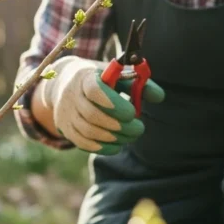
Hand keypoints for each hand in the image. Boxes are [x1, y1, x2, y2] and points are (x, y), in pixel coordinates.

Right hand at [40, 55, 164, 154]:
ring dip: (114, 138)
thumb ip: (139, 84)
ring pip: (89, 132)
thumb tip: (159, 97)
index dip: (112, 103)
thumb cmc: (100, 79)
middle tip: (139, 129)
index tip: (131, 113)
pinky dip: (103, 148)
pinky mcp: (65, 128)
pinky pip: (83, 143)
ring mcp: (66, 114)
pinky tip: (117, 145)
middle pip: (92, 116)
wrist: (64, 83)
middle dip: (120, 126)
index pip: (94, 90)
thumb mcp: (118, 75)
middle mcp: (71, 95)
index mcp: (85, 77)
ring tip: (131, 136)